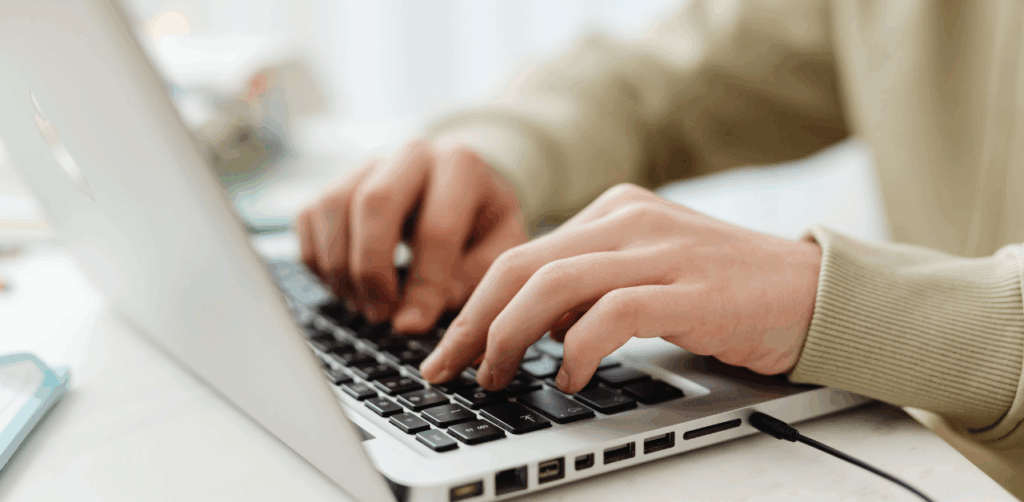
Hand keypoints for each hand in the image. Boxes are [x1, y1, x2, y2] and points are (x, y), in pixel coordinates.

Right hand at [296, 141, 526, 332]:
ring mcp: (369, 164)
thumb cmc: (481, 224)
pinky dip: (319, 261)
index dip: (423, 284)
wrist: (460, 189)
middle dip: (372, 269)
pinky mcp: (336, 181)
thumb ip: (471, 278)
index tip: (413, 325)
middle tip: (381, 314)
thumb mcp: (499, 248)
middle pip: (374, 203)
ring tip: (365, 306)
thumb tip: (418, 312)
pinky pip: (309, 218)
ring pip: (333, 207)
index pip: (436, 228)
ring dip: (341, 268)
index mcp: (461, 165)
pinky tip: (347, 286)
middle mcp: (412, 155)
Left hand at [419, 183, 820, 392]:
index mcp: (614, 210)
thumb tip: (525, 325)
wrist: (813, 290)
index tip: (450, 348)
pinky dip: (576, 350)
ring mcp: (660, 250)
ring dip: (510, 337)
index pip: (521, 254)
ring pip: (553, 286)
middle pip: (521, 266)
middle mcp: (629, 219)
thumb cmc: (725, 289)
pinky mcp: (690, 289)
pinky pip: (610, 315)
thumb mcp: (645, 271)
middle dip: (473, 322)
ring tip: (498, 375)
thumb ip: (589, 288)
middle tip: (450, 367)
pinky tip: (568, 376)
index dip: (475, 305)